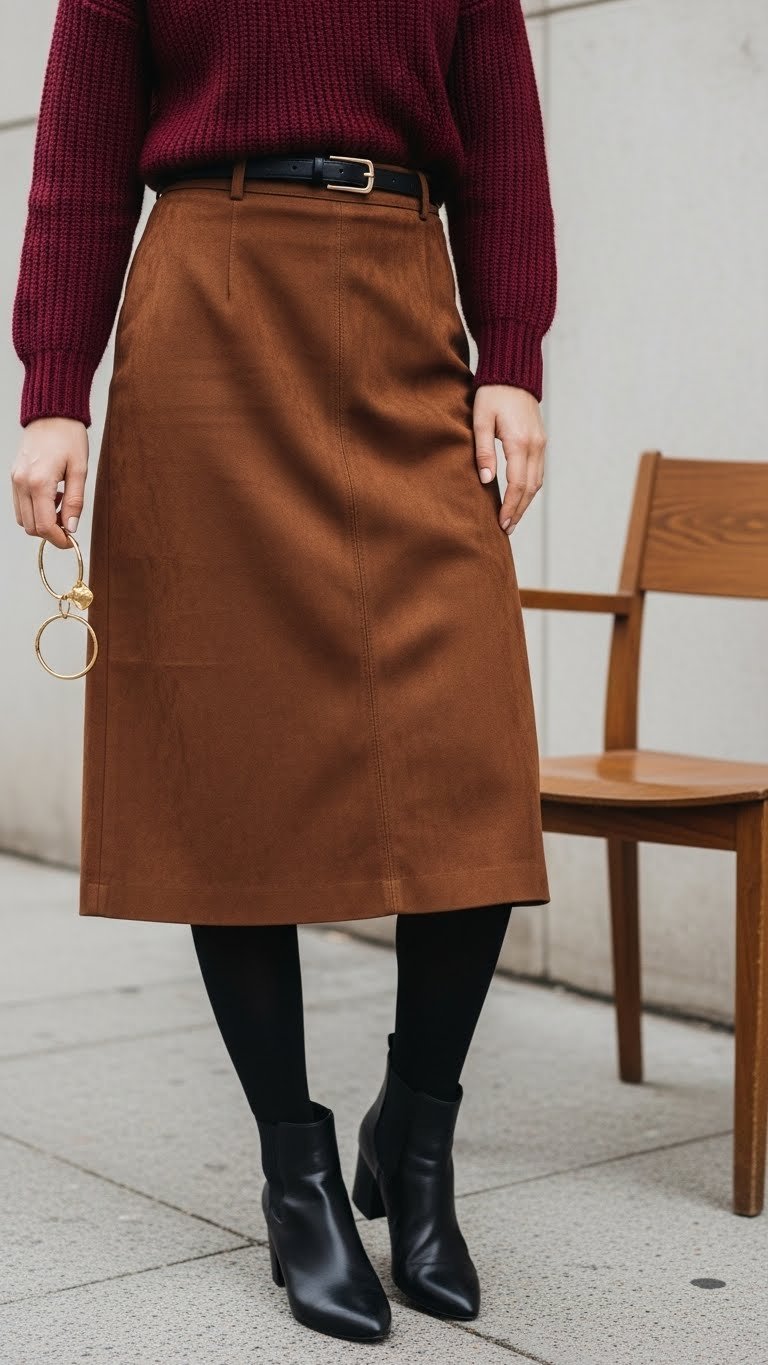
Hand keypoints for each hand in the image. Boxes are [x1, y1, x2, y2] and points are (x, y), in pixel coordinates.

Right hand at [10, 416, 87, 548]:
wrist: (52, 415)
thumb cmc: (69, 438)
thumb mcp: (80, 470)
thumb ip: (75, 501)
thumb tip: (72, 527)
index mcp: (39, 482)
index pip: (43, 526)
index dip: (58, 540)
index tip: (71, 541)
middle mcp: (22, 483)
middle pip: (31, 526)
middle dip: (50, 533)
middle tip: (69, 525)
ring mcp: (15, 480)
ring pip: (23, 518)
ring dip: (41, 521)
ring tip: (61, 506)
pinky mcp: (14, 477)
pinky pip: (20, 505)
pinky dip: (35, 510)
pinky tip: (51, 497)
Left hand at [472, 384, 545, 533]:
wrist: (512, 374)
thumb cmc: (492, 395)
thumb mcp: (480, 420)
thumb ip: (484, 451)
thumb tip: (487, 481)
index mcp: (519, 442)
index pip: (517, 485)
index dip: (510, 507)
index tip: (501, 523)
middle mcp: (535, 446)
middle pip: (530, 489)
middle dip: (519, 511)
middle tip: (506, 529)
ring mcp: (541, 444)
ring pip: (537, 483)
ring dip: (526, 503)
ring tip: (512, 519)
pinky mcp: (540, 441)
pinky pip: (538, 472)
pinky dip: (530, 489)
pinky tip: (520, 498)